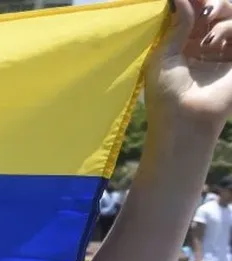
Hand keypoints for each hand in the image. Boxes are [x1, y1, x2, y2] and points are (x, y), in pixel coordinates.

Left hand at [145, 0, 231, 132]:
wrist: (185, 120)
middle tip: (203, 9)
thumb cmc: (166, 93)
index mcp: (185, 44)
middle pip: (218, 8)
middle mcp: (207, 45)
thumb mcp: (164, 55)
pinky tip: (213, 41)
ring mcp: (225, 51)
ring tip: (207, 33)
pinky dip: (228, 28)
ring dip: (220, 13)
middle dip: (211, 3)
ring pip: (231, 15)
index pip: (195, 13)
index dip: (194, 2)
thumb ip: (177, 24)